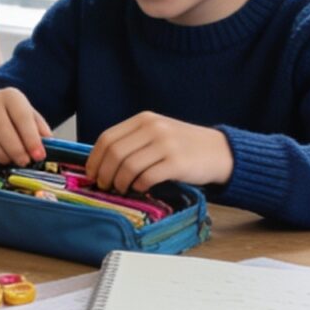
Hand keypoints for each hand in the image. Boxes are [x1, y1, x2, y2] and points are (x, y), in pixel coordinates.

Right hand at [0, 88, 50, 167]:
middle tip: (23, 162)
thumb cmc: (13, 116)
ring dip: (0, 155)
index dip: (31, 139)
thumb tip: (47, 144)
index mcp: (11, 95)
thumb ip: (40, 130)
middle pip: (2, 129)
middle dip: (15, 150)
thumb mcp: (30, 118)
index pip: (22, 117)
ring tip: (9, 160)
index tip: (38, 156)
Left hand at [85, 112, 232, 193]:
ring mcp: (166, 144)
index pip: (107, 138)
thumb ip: (133, 141)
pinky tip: (140, 188)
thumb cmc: (183, 146)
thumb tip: (101, 163)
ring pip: (128, 166)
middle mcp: (153, 128)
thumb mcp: (157, 134)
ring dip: (120, 183)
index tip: (91, 174)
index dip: (95, 159)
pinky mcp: (177, 163)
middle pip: (115, 153)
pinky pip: (147, 177)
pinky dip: (139, 186)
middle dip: (104, 173)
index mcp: (144, 119)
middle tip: (104, 186)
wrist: (219, 151)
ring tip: (122, 189)